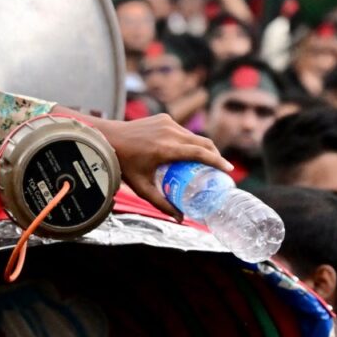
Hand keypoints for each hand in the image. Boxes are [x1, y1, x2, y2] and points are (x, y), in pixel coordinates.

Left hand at [91, 113, 230, 220]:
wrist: (107, 138)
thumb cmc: (123, 164)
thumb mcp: (141, 187)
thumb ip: (161, 203)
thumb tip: (180, 219)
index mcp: (166, 149)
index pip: (200, 153)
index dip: (217, 161)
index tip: (228, 170)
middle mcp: (169, 132)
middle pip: (202, 142)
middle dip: (215, 154)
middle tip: (220, 169)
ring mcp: (166, 123)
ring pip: (193, 136)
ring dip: (202, 147)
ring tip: (206, 161)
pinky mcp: (163, 118)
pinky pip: (182, 130)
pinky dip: (188, 140)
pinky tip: (188, 151)